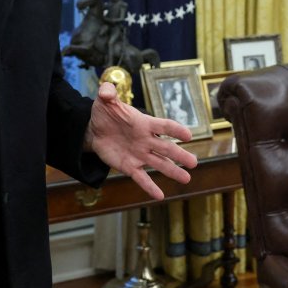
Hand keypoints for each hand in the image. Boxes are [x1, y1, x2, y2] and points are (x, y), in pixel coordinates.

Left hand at [85, 82, 197, 199]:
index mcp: (144, 123)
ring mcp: (140, 155)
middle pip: (166, 148)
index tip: (188, 135)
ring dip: (172, 171)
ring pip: (159, 163)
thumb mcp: (105, 100)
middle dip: (180, 155)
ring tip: (186, 179)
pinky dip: (150, 187)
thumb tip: (106, 91)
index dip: (175, 130)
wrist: (93, 130)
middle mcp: (146, 140)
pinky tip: (160, 196)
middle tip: (194, 163)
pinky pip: (141, 178)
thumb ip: (107, 94)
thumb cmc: (105, 113)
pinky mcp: (129, 166)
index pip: (163, 126)